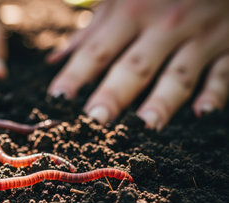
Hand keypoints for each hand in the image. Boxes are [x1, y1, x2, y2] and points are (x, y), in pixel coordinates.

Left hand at [47, 0, 228, 129]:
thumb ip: (91, 30)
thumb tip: (56, 59)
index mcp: (132, 11)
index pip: (97, 50)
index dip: (76, 75)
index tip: (58, 99)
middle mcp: (164, 25)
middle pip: (135, 66)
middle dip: (114, 93)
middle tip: (95, 119)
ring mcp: (199, 36)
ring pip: (178, 73)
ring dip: (162, 100)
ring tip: (146, 126)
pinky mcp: (228, 46)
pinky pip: (222, 72)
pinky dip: (215, 93)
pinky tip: (202, 113)